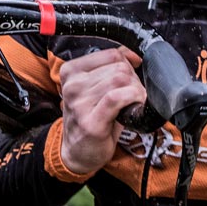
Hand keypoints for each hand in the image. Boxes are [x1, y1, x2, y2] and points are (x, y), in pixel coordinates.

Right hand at [58, 47, 145, 174]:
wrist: (77, 153)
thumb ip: (112, 66)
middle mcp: (72, 85)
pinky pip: (117, 98)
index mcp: (71, 71)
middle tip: (132, 95)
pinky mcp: (91, 122)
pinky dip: (132, 99)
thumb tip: (134, 53)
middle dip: (133, 80)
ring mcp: (79, 103)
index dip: (128, 64)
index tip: (130, 77)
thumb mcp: (96, 87)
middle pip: (119, 68)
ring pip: (120, 80)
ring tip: (132, 103)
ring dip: (135, 91)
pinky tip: (133, 108)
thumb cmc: (91, 117)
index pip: (111, 54)